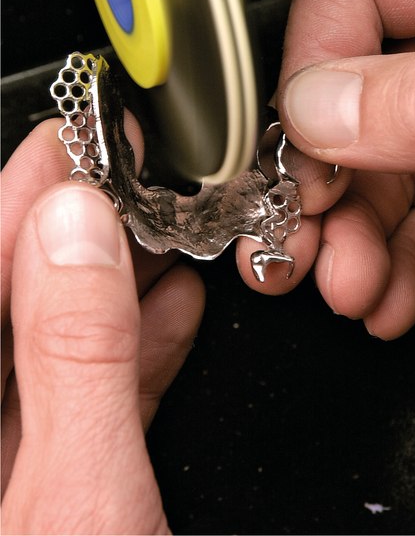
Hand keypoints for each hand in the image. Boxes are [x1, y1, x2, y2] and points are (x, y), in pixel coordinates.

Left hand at [1, 119, 204, 533]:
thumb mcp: (83, 502)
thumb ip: (77, 358)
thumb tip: (76, 225)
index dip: (24, 197)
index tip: (78, 140)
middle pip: (15, 300)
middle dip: (79, 228)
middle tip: (131, 170)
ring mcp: (14, 471)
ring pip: (54, 343)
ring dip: (116, 278)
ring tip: (162, 224)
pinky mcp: (64, 492)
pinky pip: (90, 395)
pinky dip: (136, 345)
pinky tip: (174, 306)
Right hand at [237, 0, 414, 337]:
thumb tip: (316, 109)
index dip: (309, 59)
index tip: (293, 136)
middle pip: (355, 97)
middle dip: (315, 180)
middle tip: (289, 230)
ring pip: (382, 178)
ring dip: (347, 242)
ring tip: (343, 283)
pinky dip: (397, 272)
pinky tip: (386, 300)